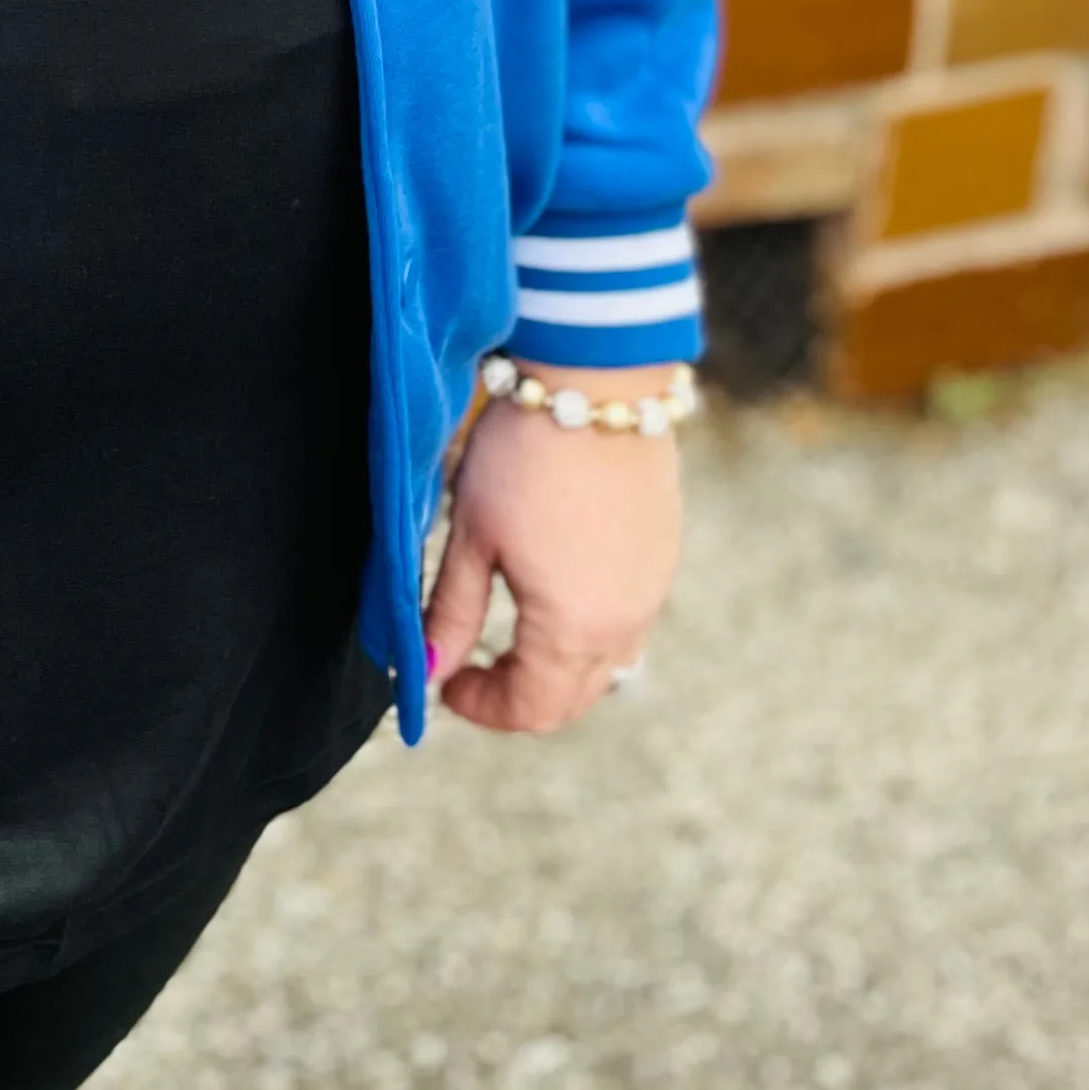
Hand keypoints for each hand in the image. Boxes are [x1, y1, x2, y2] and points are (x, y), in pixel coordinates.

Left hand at [423, 369, 682, 735]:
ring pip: (606, 664)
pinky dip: (589, 630)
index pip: (530, 708)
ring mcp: (653, 589)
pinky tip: (555, 591)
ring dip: (557, 667)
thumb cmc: (523, 456)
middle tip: (472, 666)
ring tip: (510, 631)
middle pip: (572, 698)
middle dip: (519, 696)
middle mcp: (625, 623)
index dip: (482, 708)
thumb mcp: (471, 536)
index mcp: (573, 629)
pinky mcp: (664, 555)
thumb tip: (424, 670)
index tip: (446, 683)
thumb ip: (450, 613)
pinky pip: (628, 622)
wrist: (596, 381)